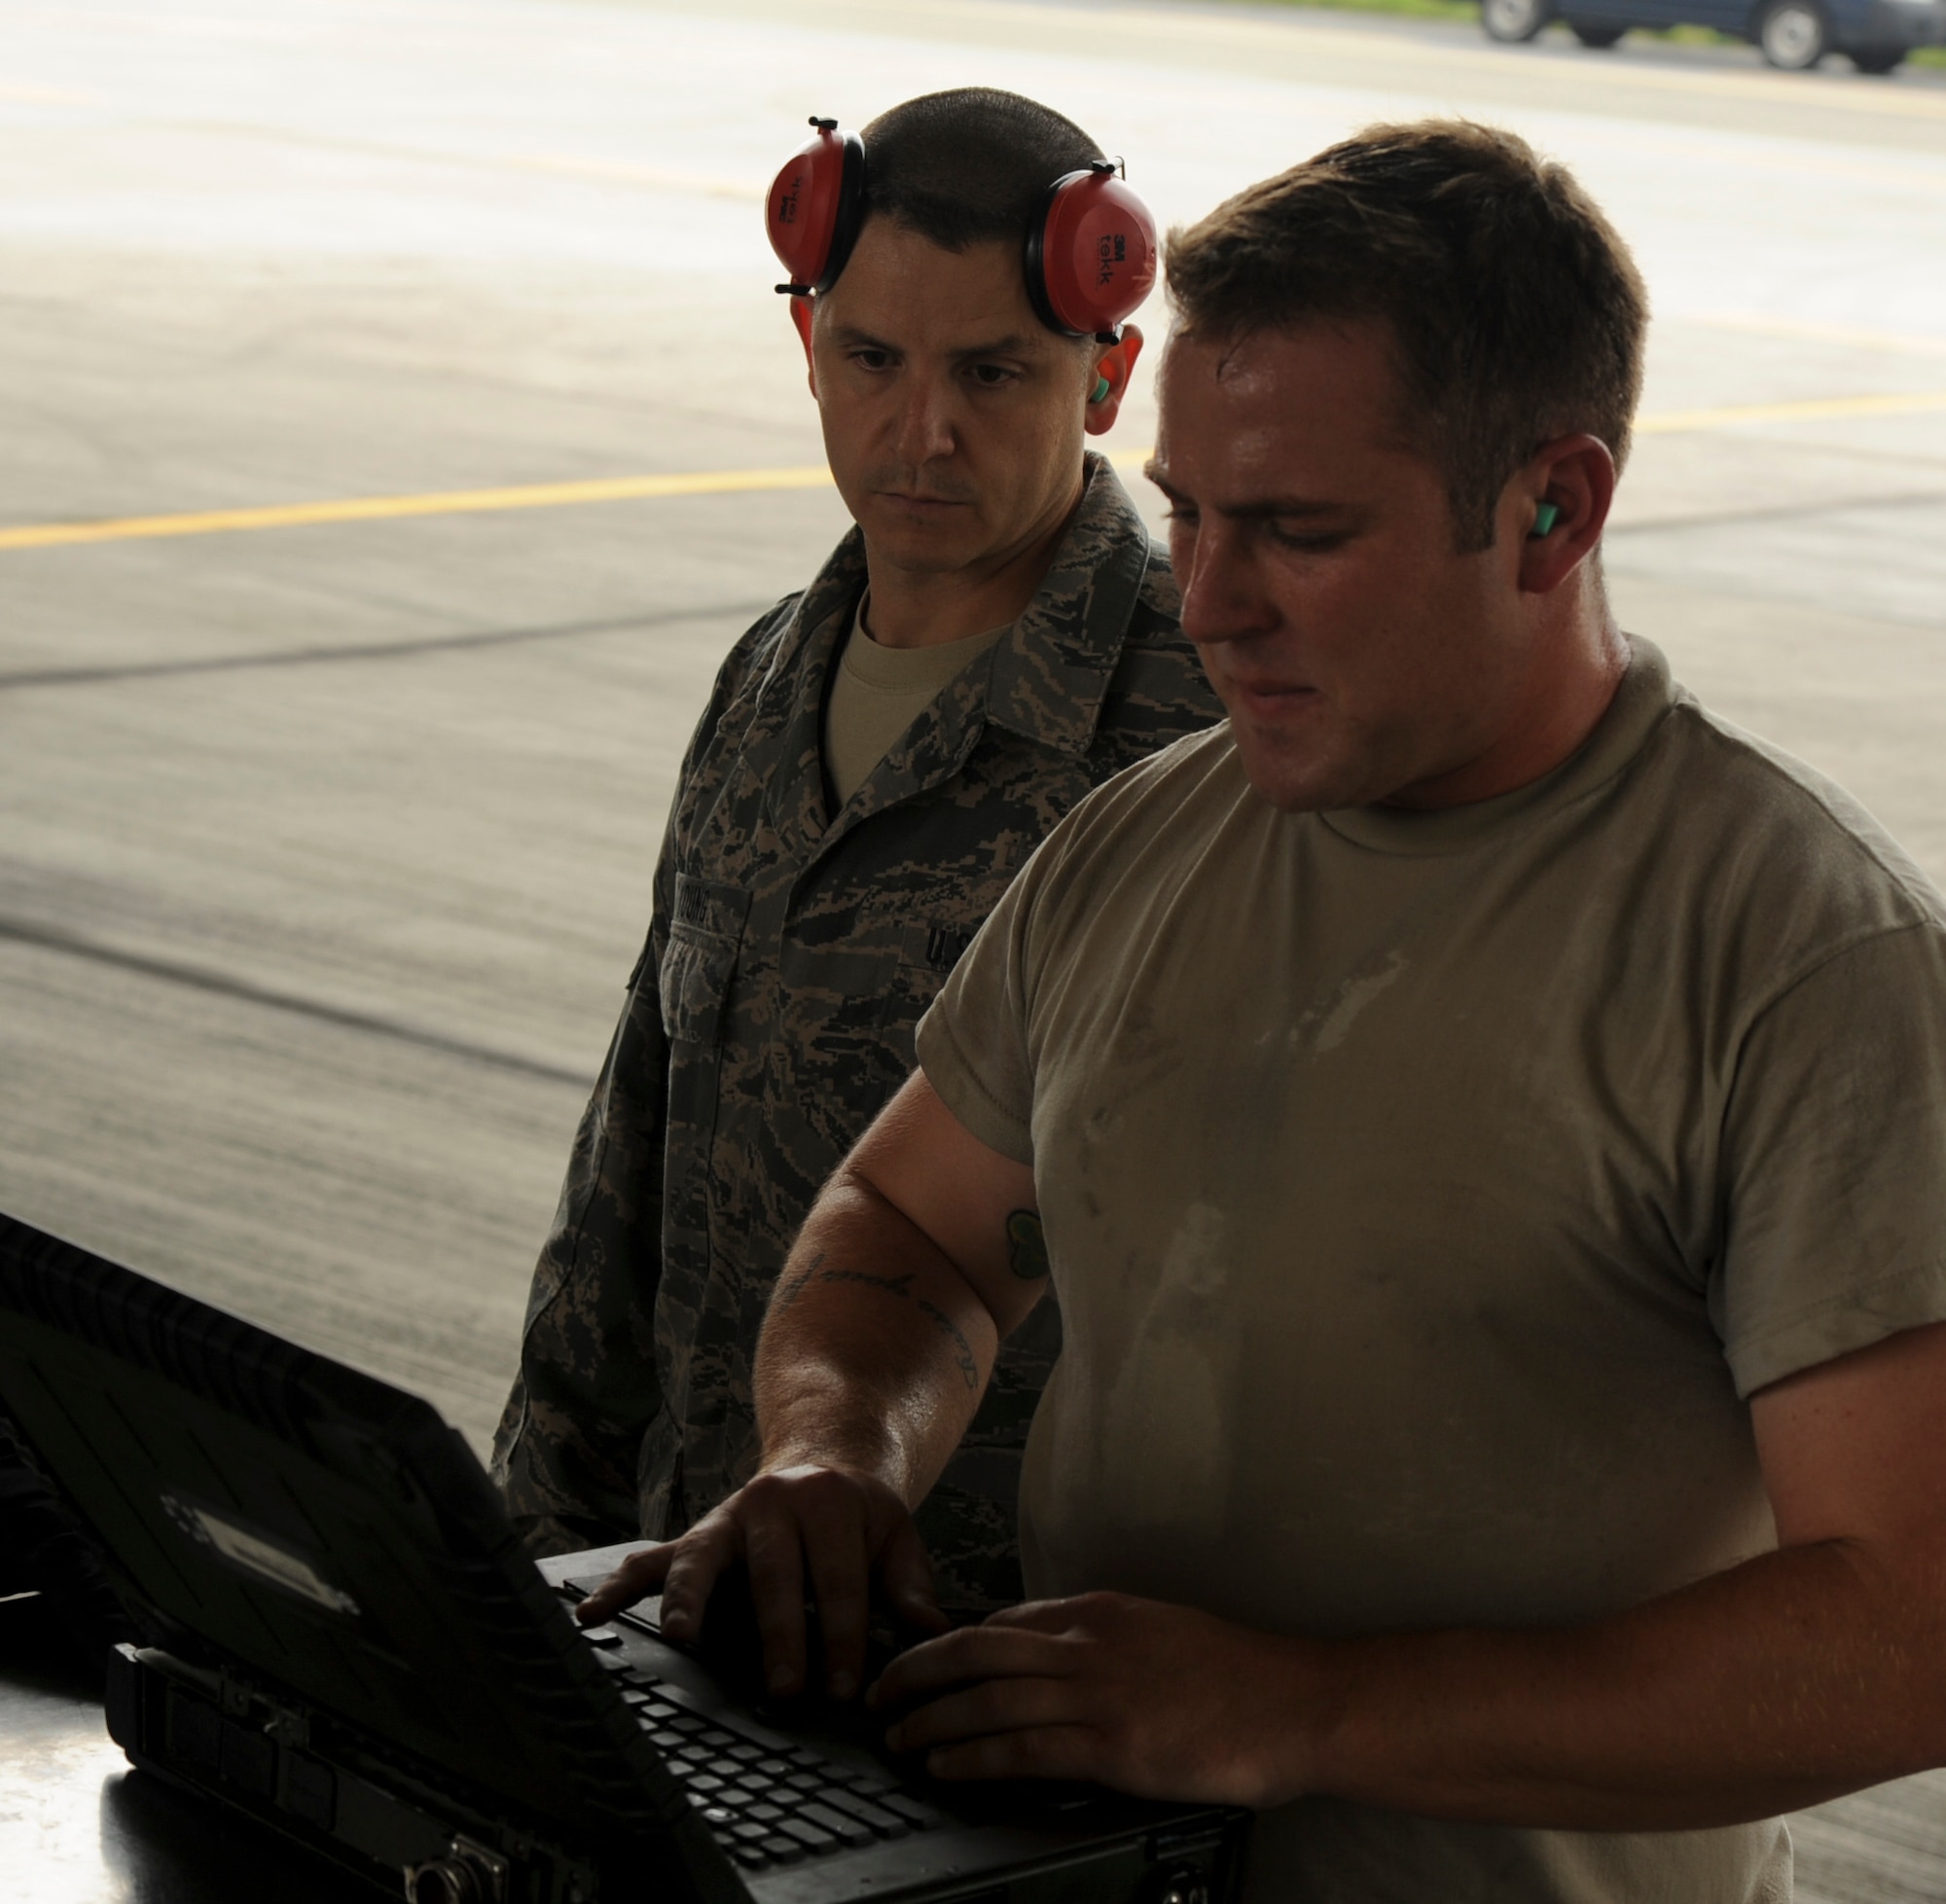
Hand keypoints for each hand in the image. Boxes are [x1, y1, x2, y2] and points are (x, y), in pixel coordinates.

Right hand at [573, 1464, 947, 1699]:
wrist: (825, 1458)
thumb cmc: (861, 1515)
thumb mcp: (896, 1536)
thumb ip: (909, 1586)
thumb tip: (931, 1636)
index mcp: (829, 1503)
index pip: (838, 1577)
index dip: (842, 1633)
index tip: (844, 1687)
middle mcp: (772, 1504)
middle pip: (775, 1574)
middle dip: (780, 1633)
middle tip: (785, 1688)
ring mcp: (727, 1518)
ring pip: (702, 1557)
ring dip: (690, 1599)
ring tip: (681, 1637)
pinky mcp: (696, 1536)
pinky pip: (652, 1560)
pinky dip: (620, 1586)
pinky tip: (591, 1613)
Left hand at [866, 1590, 1316, 1807]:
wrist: (1296, 1702)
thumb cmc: (1239, 1675)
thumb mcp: (1161, 1631)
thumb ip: (1106, 1641)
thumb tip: (1061, 1660)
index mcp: (1101, 1611)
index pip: (1004, 1620)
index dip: (950, 1642)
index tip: (921, 1662)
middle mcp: (1089, 1642)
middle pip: (975, 1649)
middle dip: (916, 1671)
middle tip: (880, 1692)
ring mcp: (1098, 1692)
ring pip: (985, 1698)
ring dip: (929, 1718)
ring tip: (897, 1737)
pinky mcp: (1112, 1745)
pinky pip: (1021, 1749)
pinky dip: (971, 1756)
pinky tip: (944, 1765)